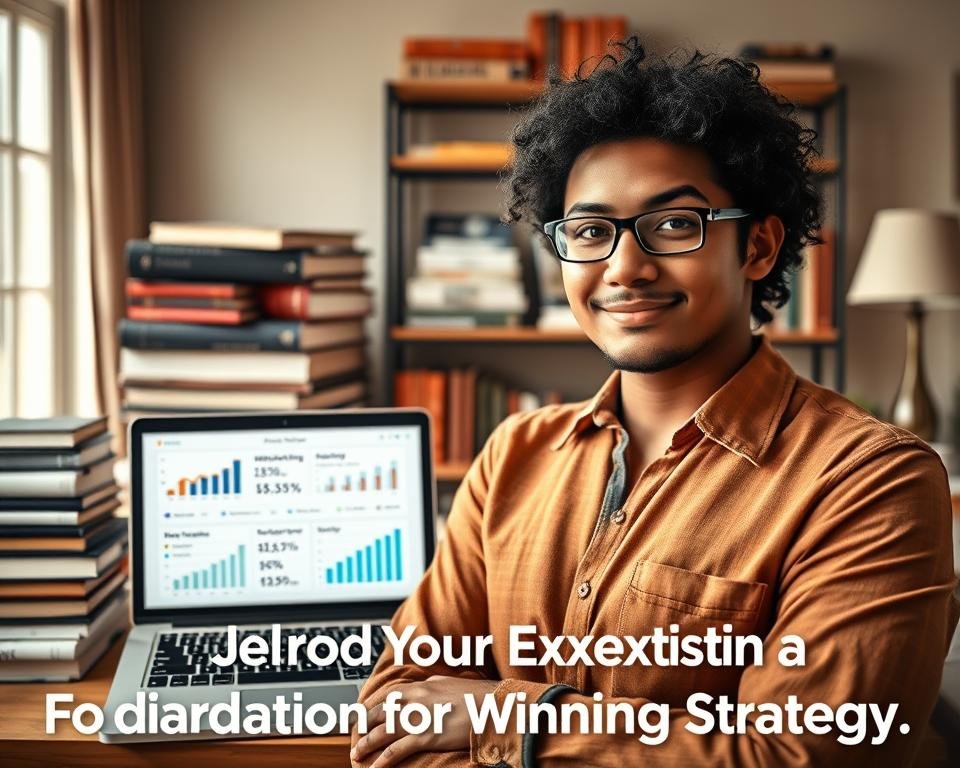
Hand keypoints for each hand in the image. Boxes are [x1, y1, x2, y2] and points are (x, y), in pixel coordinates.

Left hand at [351, 675, 498, 766]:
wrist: (492, 707)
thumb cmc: (476, 696)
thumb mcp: (449, 684)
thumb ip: (432, 686)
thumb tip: (424, 687)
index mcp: (421, 686)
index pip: (389, 696)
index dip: (374, 707)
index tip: (364, 715)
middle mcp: (415, 699)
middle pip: (380, 712)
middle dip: (364, 724)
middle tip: (356, 734)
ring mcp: (418, 718)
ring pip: (383, 731)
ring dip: (366, 743)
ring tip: (357, 752)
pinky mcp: (425, 737)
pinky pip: (396, 750)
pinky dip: (381, 760)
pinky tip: (373, 767)